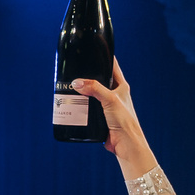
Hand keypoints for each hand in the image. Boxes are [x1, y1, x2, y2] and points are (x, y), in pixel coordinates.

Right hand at [68, 56, 150, 171]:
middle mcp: (114, 94)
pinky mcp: (100, 117)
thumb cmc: (125, 121)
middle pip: (98, 80)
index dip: (103, 57)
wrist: (125, 144)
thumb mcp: (110, 100)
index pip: (111, 66)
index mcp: (121, 86)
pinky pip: (87, 108)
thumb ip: (94, 89)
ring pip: (91, 94)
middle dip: (86, 76)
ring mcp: (107, 105)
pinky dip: (80, 106)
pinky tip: (71, 103)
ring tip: (69, 86)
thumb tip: (77, 82)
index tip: (92, 50)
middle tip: (74, 71)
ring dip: (81, 92)